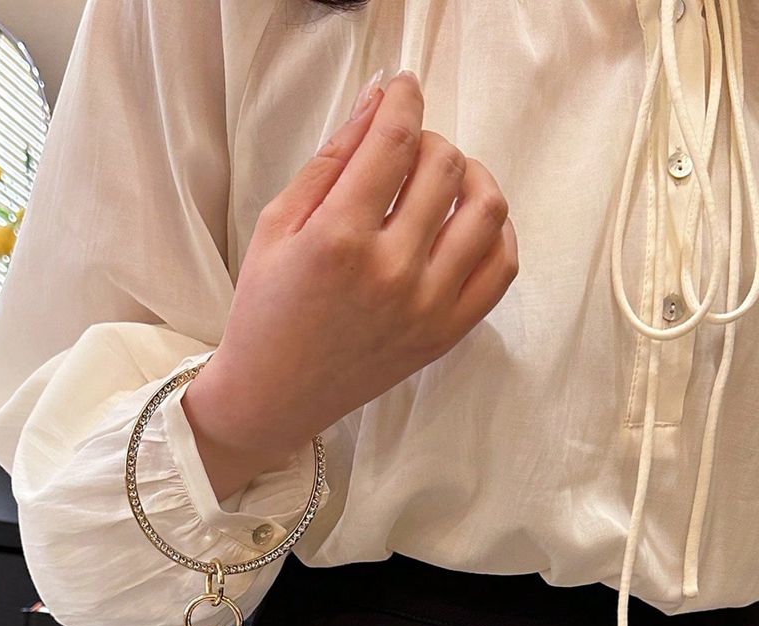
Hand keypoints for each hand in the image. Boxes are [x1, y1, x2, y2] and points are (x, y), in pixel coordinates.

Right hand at [184, 68, 518, 468]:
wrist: (274, 395)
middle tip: (406, 148)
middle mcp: (391, 272)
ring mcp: (426, 306)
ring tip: (444, 178)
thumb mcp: (276, 225)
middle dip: (428, 139)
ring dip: (470, 176)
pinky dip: (495, 231)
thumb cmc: (267, 311)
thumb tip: (377, 102)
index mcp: (340, 240)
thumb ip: (330, 159)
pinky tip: (468, 221)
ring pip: (486, 209)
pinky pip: (500, 267)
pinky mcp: (445, 333)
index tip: (403, 88)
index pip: (396, 141)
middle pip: (444, 166)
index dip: (405, 99)